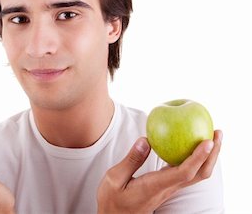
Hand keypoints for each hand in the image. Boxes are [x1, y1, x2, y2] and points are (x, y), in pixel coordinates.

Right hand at [97, 130, 221, 213]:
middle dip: (212, 154)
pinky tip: (190, 145)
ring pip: (196, 174)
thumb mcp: (114, 178)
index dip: (199, 157)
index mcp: (155, 186)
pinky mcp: (167, 186)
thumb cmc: (112, 199)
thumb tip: (146, 139)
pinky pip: (187, 172)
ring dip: (208, 156)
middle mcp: (167, 188)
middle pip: (199, 174)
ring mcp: (169, 189)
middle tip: (218, 132)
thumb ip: (131, 159)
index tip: (209, 141)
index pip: (184, 172)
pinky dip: (195, 158)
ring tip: (211, 136)